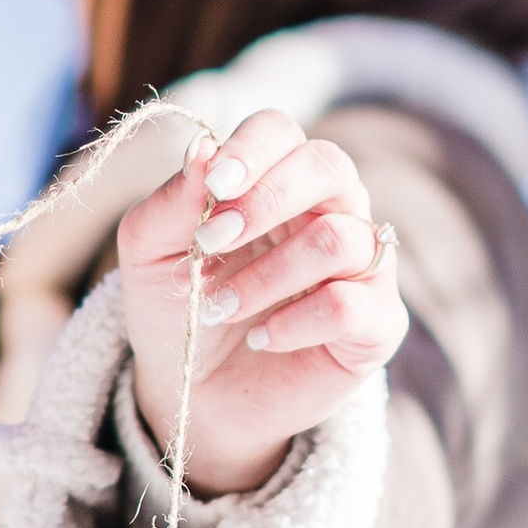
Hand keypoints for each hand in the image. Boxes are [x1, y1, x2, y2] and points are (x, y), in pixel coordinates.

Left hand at [118, 110, 405, 496]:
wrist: (197, 395)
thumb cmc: (178, 310)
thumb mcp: (150, 256)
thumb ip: (172, 202)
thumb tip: (200, 150)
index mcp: (272, 180)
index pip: (280, 132)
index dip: (252, 149)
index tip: (215, 183)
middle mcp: (329, 210)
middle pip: (328, 166)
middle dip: (267, 200)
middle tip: (211, 242)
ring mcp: (361, 265)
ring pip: (338, 239)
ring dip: (266, 276)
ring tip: (218, 308)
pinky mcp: (377, 323)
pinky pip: (352, 304)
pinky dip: (294, 322)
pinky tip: (261, 338)